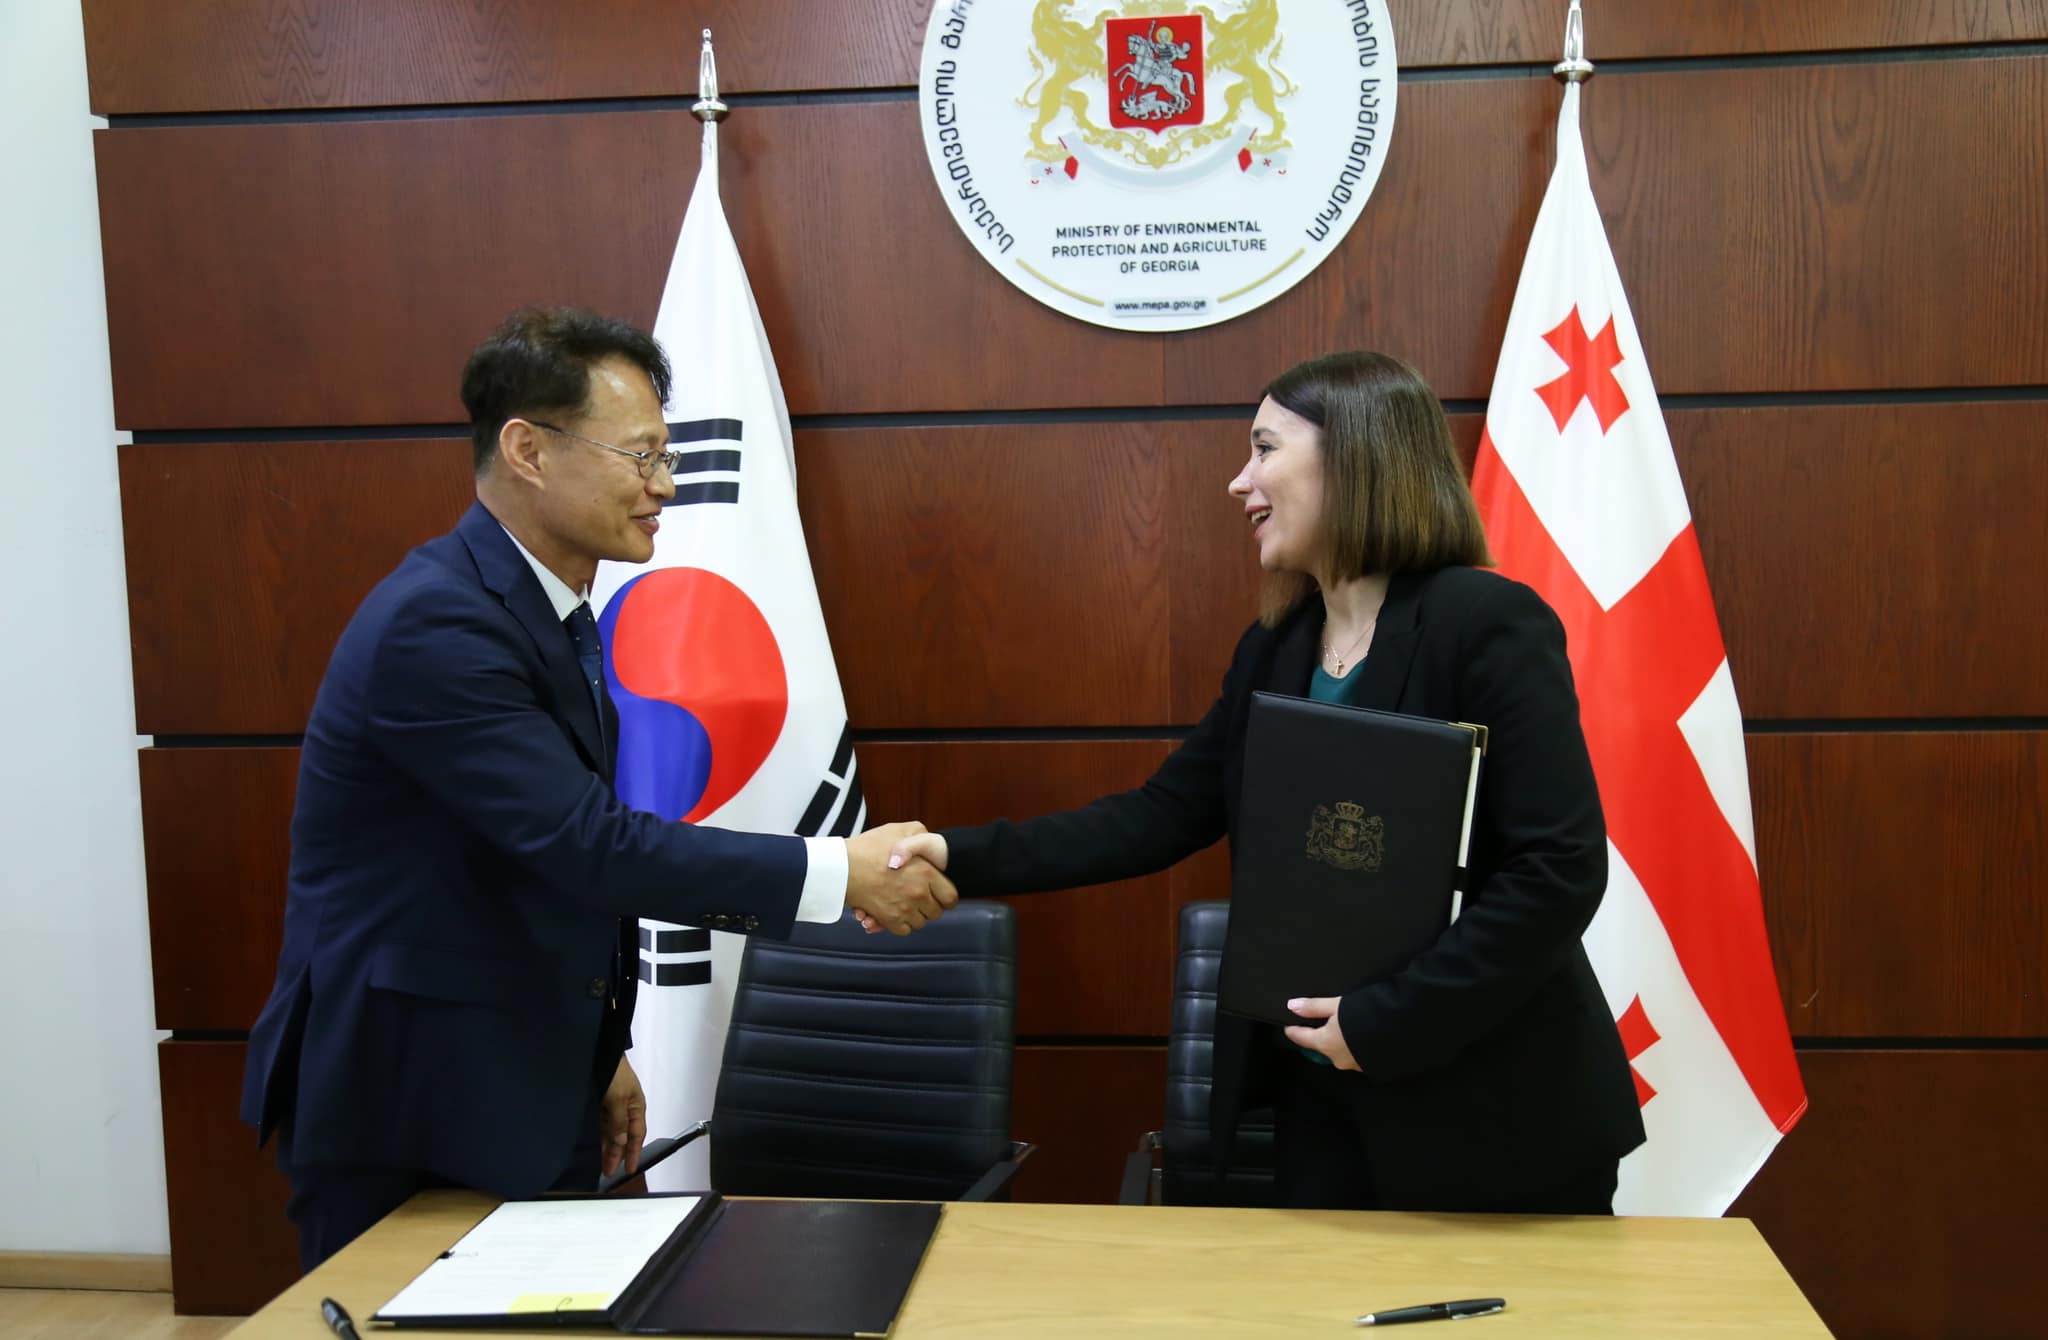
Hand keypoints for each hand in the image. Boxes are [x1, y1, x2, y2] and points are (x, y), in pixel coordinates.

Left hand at [600, 1056, 646, 1178]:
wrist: (600, 1051)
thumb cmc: (614, 1074)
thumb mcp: (618, 1098)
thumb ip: (619, 1122)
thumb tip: (622, 1143)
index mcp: (636, 1107)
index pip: (637, 1136)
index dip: (634, 1153)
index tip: (630, 1171)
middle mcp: (626, 1108)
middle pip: (623, 1136)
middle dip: (617, 1154)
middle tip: (608, 1172)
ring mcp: (612, 1106)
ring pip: (611, 1132)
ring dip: (607, 1147)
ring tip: (600, 1164)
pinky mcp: (599, 1102)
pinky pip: (601, 1124)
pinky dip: (599, 1136)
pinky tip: (594, 1145)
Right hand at [844, 821, 957, 934]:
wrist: (843, 866)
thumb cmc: (869, 848)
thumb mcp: (900, 830)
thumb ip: (921, 835)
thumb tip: (930, 846)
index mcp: (927, 873)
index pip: (950, 897)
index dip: (945, 897)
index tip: (938, 894)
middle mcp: (919, 894)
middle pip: (936, 913)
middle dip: (929, 906)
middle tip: (918, 898)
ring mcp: (904, 909)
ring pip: (920, 923)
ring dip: (914, 916)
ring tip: (903, 904)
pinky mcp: (889, 920)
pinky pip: (904, 930)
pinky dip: (900, 924)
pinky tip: (892, 912)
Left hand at [1282, 997, 1359, 1070]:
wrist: (1398, 1036)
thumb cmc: (1366, 1017)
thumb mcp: (1337, 1005)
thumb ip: (1313, 1007)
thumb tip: (1292, 1006)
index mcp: (1324, 1043)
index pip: (1300, 1038)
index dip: (1293, 1030)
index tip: (1289, 1026)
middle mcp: (1335, 1058)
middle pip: (1320, 1044)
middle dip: (1320, 1033)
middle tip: (1322, 1020)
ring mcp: (1352, 1064)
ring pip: (1337, 1050)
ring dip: (1338, 1040)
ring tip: (1345, 1025)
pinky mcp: (1366, 1066)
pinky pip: (1353, 1053)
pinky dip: (1352, 1045)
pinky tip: (1360, 1035)